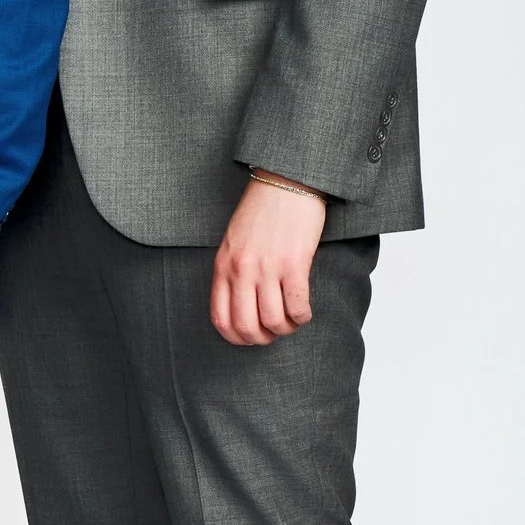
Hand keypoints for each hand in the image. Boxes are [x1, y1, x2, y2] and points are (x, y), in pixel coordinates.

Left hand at [211, 171, 324, 345]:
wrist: (284, 185)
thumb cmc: (260, 214)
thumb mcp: (233, 244)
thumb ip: (232, 273)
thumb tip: (241, 307)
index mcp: (223, 267)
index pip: (220, 319)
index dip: (236, 338)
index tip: (250, 338)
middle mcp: (241, 271)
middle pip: (247, 327)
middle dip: (263, 339)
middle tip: (275, 332)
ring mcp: (266, 269)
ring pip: (274, 322)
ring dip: (286, 329)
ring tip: (292, 320)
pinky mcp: (293, 265)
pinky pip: (298, 307)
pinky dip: (303, 317)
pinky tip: (304, 310)